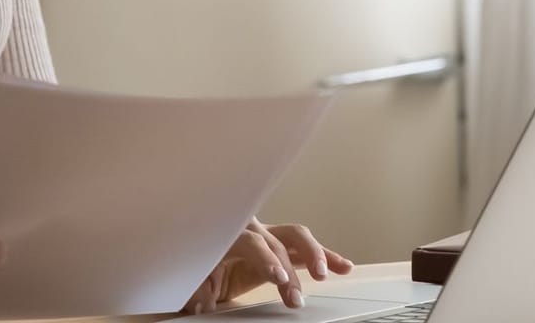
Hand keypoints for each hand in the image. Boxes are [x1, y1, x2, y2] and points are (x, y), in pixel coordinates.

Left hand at [180, 221, 354, 314]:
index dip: (266, 259)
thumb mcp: (191, 277)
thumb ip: (197, 290)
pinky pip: (305, 249)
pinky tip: (343, 266)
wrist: (200, 248)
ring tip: (327, 272)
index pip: (252, 243)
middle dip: (290, 267)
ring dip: (315, 253)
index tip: (280, 277)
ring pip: (296, 236)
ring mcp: (268, 235)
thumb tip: (201, 304)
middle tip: (296, 293)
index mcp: (229, 233)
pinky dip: (325, 256)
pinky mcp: (280, 245)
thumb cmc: (197, 259)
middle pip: (278, 240)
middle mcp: (252, 230)